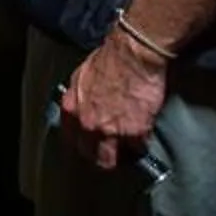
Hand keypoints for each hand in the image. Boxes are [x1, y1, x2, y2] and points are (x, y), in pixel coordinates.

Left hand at [58, 33, 168, 172]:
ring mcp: (110, 131)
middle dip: (99, 156)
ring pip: (110, 160)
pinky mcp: (134, 133)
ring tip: (126, 155)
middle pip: (89, 154)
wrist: (133, 55)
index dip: (82, 143)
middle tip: (110, 153)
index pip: (70, 138)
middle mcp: (87, 124)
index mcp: (72, 109)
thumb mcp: (81, 76)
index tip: (90, 145)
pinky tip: (144, 140)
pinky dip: (141, 146)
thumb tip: (83, 107)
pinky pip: (137, 149)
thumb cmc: (109, 58)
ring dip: (118, 158)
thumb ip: (79, 97)